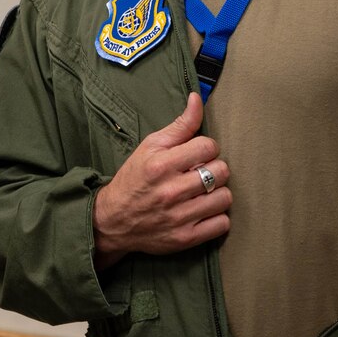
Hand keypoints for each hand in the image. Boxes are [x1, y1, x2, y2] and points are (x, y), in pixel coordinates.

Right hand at [92, 93, 230, 268]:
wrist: (112, 220)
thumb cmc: (134, 178)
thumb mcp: (151, 146)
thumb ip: (180, 125)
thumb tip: (197, 98)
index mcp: (161, 165)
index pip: (209, 146)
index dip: (207, 147)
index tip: (198, 154)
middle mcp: (171, 191)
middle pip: (221, 171)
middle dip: (214, 168)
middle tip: (201, 172)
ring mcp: (179, 217)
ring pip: (225, 198)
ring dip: (218, 193)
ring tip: (204, 192)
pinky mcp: (185, 238)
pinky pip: (221, 225)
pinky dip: (217, 217)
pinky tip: (204, 210)